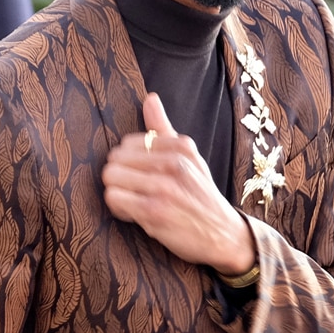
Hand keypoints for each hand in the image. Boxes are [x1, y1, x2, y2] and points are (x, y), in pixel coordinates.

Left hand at [102, 93, 255, 275]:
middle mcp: (173, 163)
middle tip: (135, 191)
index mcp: (181, 146)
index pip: (127, 143)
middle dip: (119, 178)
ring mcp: (163, 187)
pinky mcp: (153, 211)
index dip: (127, 163)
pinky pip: (114, 199)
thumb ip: (164, 129)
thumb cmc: (199, 195)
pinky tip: (134, 215)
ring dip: (117, 194)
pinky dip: (119, 209)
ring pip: (110, 178)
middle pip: (114, 159)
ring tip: (134, 203)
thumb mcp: (189, 158)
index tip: (141, 177)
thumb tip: (150, 97)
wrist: (222, 235)